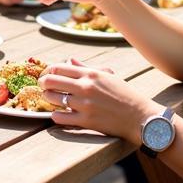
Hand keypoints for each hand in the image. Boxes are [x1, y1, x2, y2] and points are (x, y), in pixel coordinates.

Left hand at [40, 58, 156, 140]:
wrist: (140, 117)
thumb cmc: (125, 95)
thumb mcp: (108, 76)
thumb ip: (86, 68)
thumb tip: (69, 60)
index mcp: (91, 74)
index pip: (59, 67)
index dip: (48, 71)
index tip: (46, 75)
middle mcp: (85, 87)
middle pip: (51, 81)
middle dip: (43, 83)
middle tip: (43, 87)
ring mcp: (84, 104)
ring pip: (53, 98)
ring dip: (48, 99)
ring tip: (51, 99)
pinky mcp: (86, 121)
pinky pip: (60, 117)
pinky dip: (55, 115)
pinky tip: (58, 114)